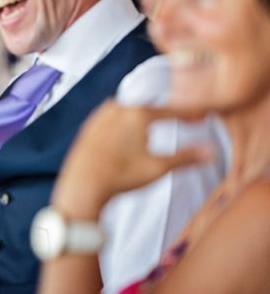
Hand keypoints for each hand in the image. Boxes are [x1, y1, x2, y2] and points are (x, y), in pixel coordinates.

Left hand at [52, 100, 212, 218]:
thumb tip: (211, 152)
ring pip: (131, 113)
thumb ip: (186, 157)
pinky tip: (132, 136)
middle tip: (186, 119)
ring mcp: (101, 116)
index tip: (203, 116)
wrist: (82, 184)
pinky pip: (114, 120)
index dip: (190, 114)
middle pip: (150, 109)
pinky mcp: (89, 126)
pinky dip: (128, 125)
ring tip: (159, 127)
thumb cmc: (120, 176)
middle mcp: (117, 108)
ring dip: (146, 119)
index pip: (171, 111)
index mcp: (136, 113)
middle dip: (169, 115)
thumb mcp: (158, 167)